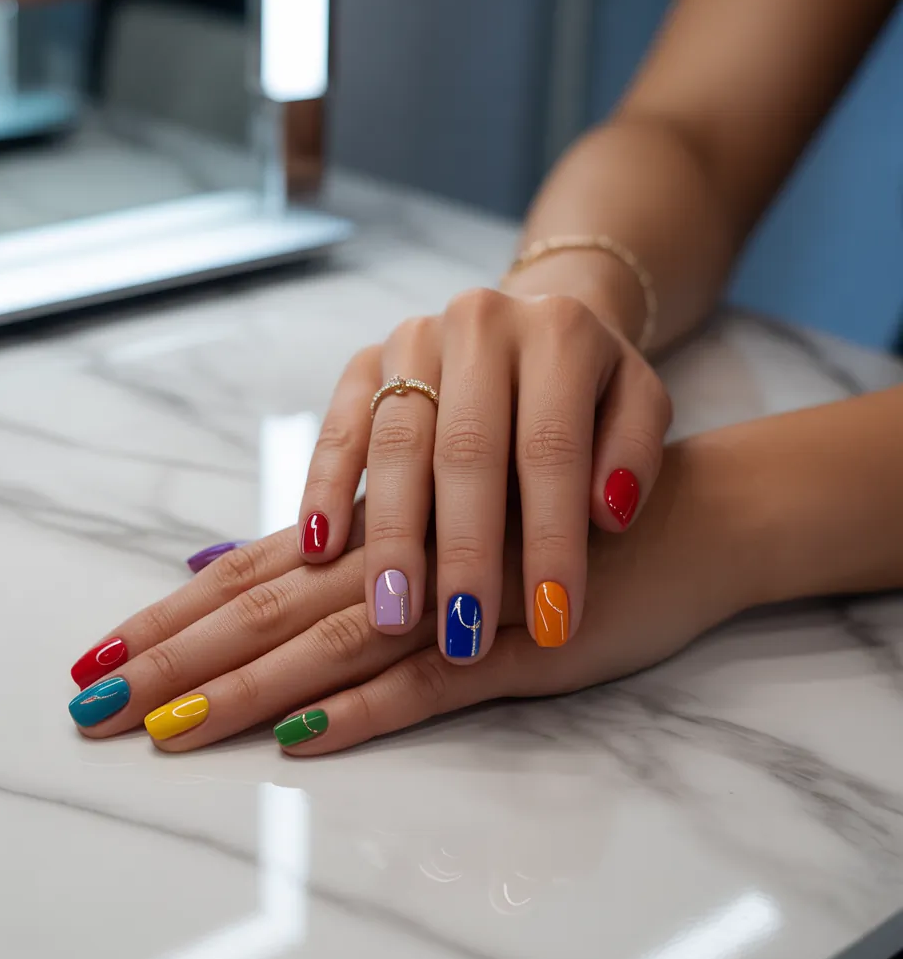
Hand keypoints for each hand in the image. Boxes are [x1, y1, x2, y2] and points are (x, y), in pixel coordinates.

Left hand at [67, 439, 746, 753]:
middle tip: (92, 706)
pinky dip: (367, 709)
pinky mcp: (520, 649)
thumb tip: (237, 562)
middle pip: (269, 609)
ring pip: (331, 646)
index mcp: (379, 532)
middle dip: (176, 660)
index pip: (252, 573)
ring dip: (245, 690)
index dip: (173, 615)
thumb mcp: (444, 523)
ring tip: (166, 729)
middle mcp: (404, 558)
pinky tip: (307, 733)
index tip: (99, 657)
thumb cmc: (554, 517)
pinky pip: (433, 684)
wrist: (678, 514)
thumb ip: (355, 546)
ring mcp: (458, 604)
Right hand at [296, 284, 670, 664]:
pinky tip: (319, 550)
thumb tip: (606, 512)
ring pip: (396, 442)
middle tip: (462, 635)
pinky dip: (324, 487)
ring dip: (392, 536)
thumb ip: (635, 454)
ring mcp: (414, 337)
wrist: (532, 327)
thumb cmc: (590, 389)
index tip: (554, 623)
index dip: (551, 540)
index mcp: (559, 332)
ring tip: (392, 616)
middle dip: (464, 551)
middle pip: (466, 449)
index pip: (552, 449)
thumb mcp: (639, 405)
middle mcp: (480, 322)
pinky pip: (339, 426)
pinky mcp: (365, 360)